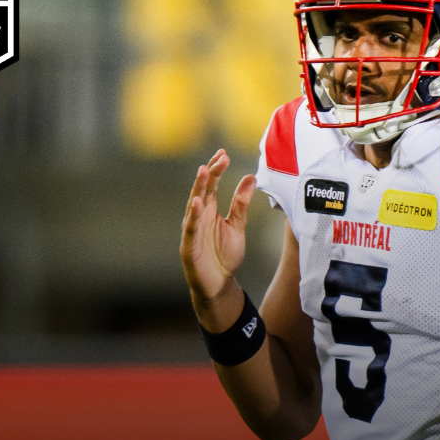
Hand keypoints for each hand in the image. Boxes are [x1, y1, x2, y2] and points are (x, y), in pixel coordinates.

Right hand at [180, 149, 256, 329]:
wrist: (219, 284)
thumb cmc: (225, 255)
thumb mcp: (237, 226)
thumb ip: (241, 203)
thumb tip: (251, 177)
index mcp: (209, 210)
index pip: (211, 185)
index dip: (216, 169)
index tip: (224, 154)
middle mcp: (198, 217)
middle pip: (203, 190)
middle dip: (210, 173)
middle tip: (219, 157)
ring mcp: (192, 231)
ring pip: (194, 206)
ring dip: (198, 188)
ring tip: (204, 171)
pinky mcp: (189, 247)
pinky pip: (190, 228)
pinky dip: (193, 215)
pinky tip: (197, 202)